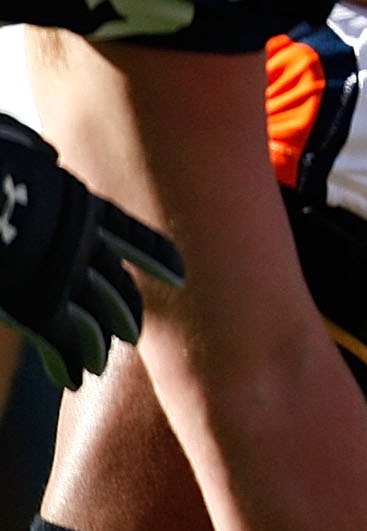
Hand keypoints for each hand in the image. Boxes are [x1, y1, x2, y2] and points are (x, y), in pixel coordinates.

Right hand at [0, 115, 184, 387]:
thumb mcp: (21, 152)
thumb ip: (39, 158)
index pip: (133, 238)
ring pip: (96, 320)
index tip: (182, 275)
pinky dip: (68, 362)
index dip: (157, 258)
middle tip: (134, 332)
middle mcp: (85, 247)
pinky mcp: (40, 308)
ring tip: (99, 362)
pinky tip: (74, 378)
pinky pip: (62, 343)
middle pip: (117, 286)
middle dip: (126, 310)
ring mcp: (66, 279)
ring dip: (98, 343)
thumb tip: (46, 154)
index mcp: (83, 208)